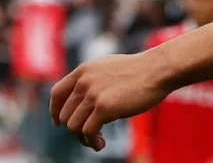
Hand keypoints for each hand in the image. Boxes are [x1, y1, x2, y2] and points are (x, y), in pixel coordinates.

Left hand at [50, 50, 168, 150]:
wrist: (158, 69)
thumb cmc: (140, 71)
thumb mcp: (109, 68)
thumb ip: (94, 79)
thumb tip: (85, 100)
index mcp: (84, 70)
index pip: (57, 93)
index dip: (55, 110)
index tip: (58, 123)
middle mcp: (84, 81)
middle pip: (65, 114)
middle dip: (75, 129)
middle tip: (90, 135)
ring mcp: (93, 94)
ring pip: (73, 126)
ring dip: (83, 138)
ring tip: (97, 141)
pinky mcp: (104, 107)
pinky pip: (88, 132)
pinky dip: (92, 142)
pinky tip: (101, 143)